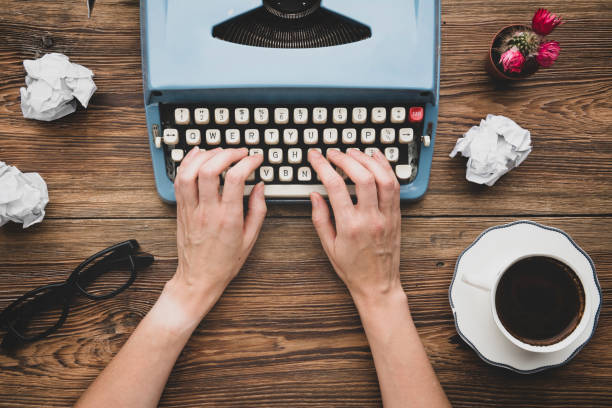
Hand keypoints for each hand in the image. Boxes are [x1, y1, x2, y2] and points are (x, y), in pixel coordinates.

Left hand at [169, 147, 266, 321]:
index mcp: (228, 218)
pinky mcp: (181, 210)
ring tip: (220, 152)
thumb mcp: (250, 238)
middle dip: (227, 153)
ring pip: (190, 172)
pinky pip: (179, 180)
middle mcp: (207, 211)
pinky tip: (198, 155)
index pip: (235, 178)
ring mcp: (191, 209)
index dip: (247, 161)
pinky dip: (187, 163)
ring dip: (205, 155)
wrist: (199, 279)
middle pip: (210, 169)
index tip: (255, 159)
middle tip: (239, 152)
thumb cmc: (224, 262)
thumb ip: (258, 210)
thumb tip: (260, 186)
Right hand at [308, 149, 401, 305]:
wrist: (378, 285)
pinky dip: (386, 168)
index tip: (316, 157)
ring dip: (368, 160)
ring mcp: (387, 216)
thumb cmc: (353, 269)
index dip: (323, 166)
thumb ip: (320, 218)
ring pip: (383, 177)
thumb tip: (315, 194)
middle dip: (346, 158)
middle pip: (362, 176)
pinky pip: (395, 186)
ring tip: (354, 152)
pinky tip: (376, 159)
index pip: (335, 186)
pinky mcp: (397, 215)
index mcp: (350, 226)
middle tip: (334, 153)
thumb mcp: (328, 246)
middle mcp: (371, 218)